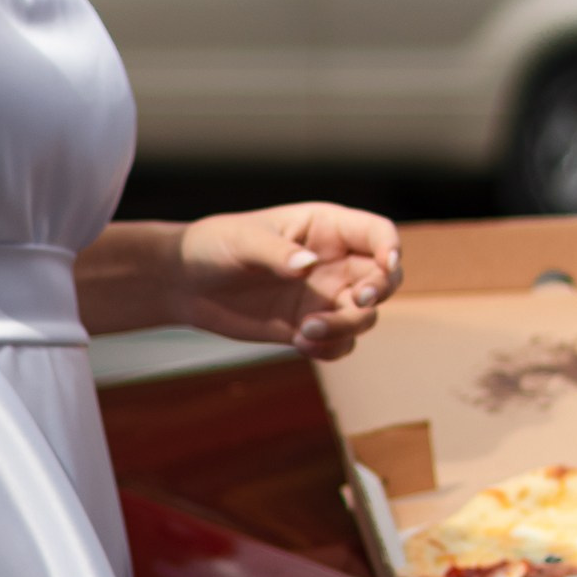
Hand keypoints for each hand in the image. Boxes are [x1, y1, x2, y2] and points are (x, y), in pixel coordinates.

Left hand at [174, 202, 402, 360]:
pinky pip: (340, 343)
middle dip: (378, 291)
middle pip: (382, 278)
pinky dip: (331, 348)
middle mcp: (333, 262)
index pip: (376, 233)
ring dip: (345, 326)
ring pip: (363, 316)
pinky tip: (300, 344)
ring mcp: (323, 296)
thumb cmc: (213, 246)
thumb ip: (276, 252)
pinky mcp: (309, 326)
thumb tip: (307, 265)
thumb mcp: (241, 240)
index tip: (385, 266)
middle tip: (355, 301)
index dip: (390, 247)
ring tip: (306, 330)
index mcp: (325, 227)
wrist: (186, 284)